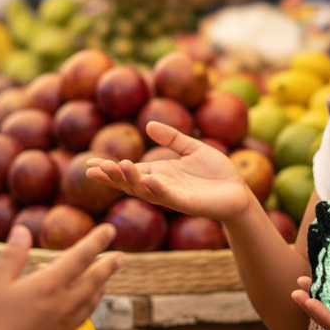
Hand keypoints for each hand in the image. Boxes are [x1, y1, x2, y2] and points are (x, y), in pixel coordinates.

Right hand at [0, 223, 121, 329]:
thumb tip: (22, 230)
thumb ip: (12, 255)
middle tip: (120, 257)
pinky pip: (80, 322)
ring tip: (105, 281)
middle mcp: (64, 305)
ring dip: (100, 288)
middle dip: (108, 266)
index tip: (109, 230)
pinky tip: (81, 310)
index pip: (81, 256)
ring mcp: (67, 328)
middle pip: (95, 280)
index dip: (97, 241)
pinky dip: (85, 310)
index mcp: (49, 285)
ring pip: (91, 303)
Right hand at [85, 121, 257, 223]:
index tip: (90, 164)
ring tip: (118, 166)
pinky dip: (157, 189)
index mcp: (160, 174)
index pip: (129, 172)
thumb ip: (172, 139)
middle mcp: (161, 186)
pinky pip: (169, 197)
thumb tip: (148, 125)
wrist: (239, 191)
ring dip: (130, 180)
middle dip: (112, 176)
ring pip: (145, 190)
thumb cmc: (217, 173)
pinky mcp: (188, 204)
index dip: (110, 169)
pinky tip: (148, 179)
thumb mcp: (192, 149)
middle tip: (92, 169)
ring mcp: (173, 196)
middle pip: (130, 182)